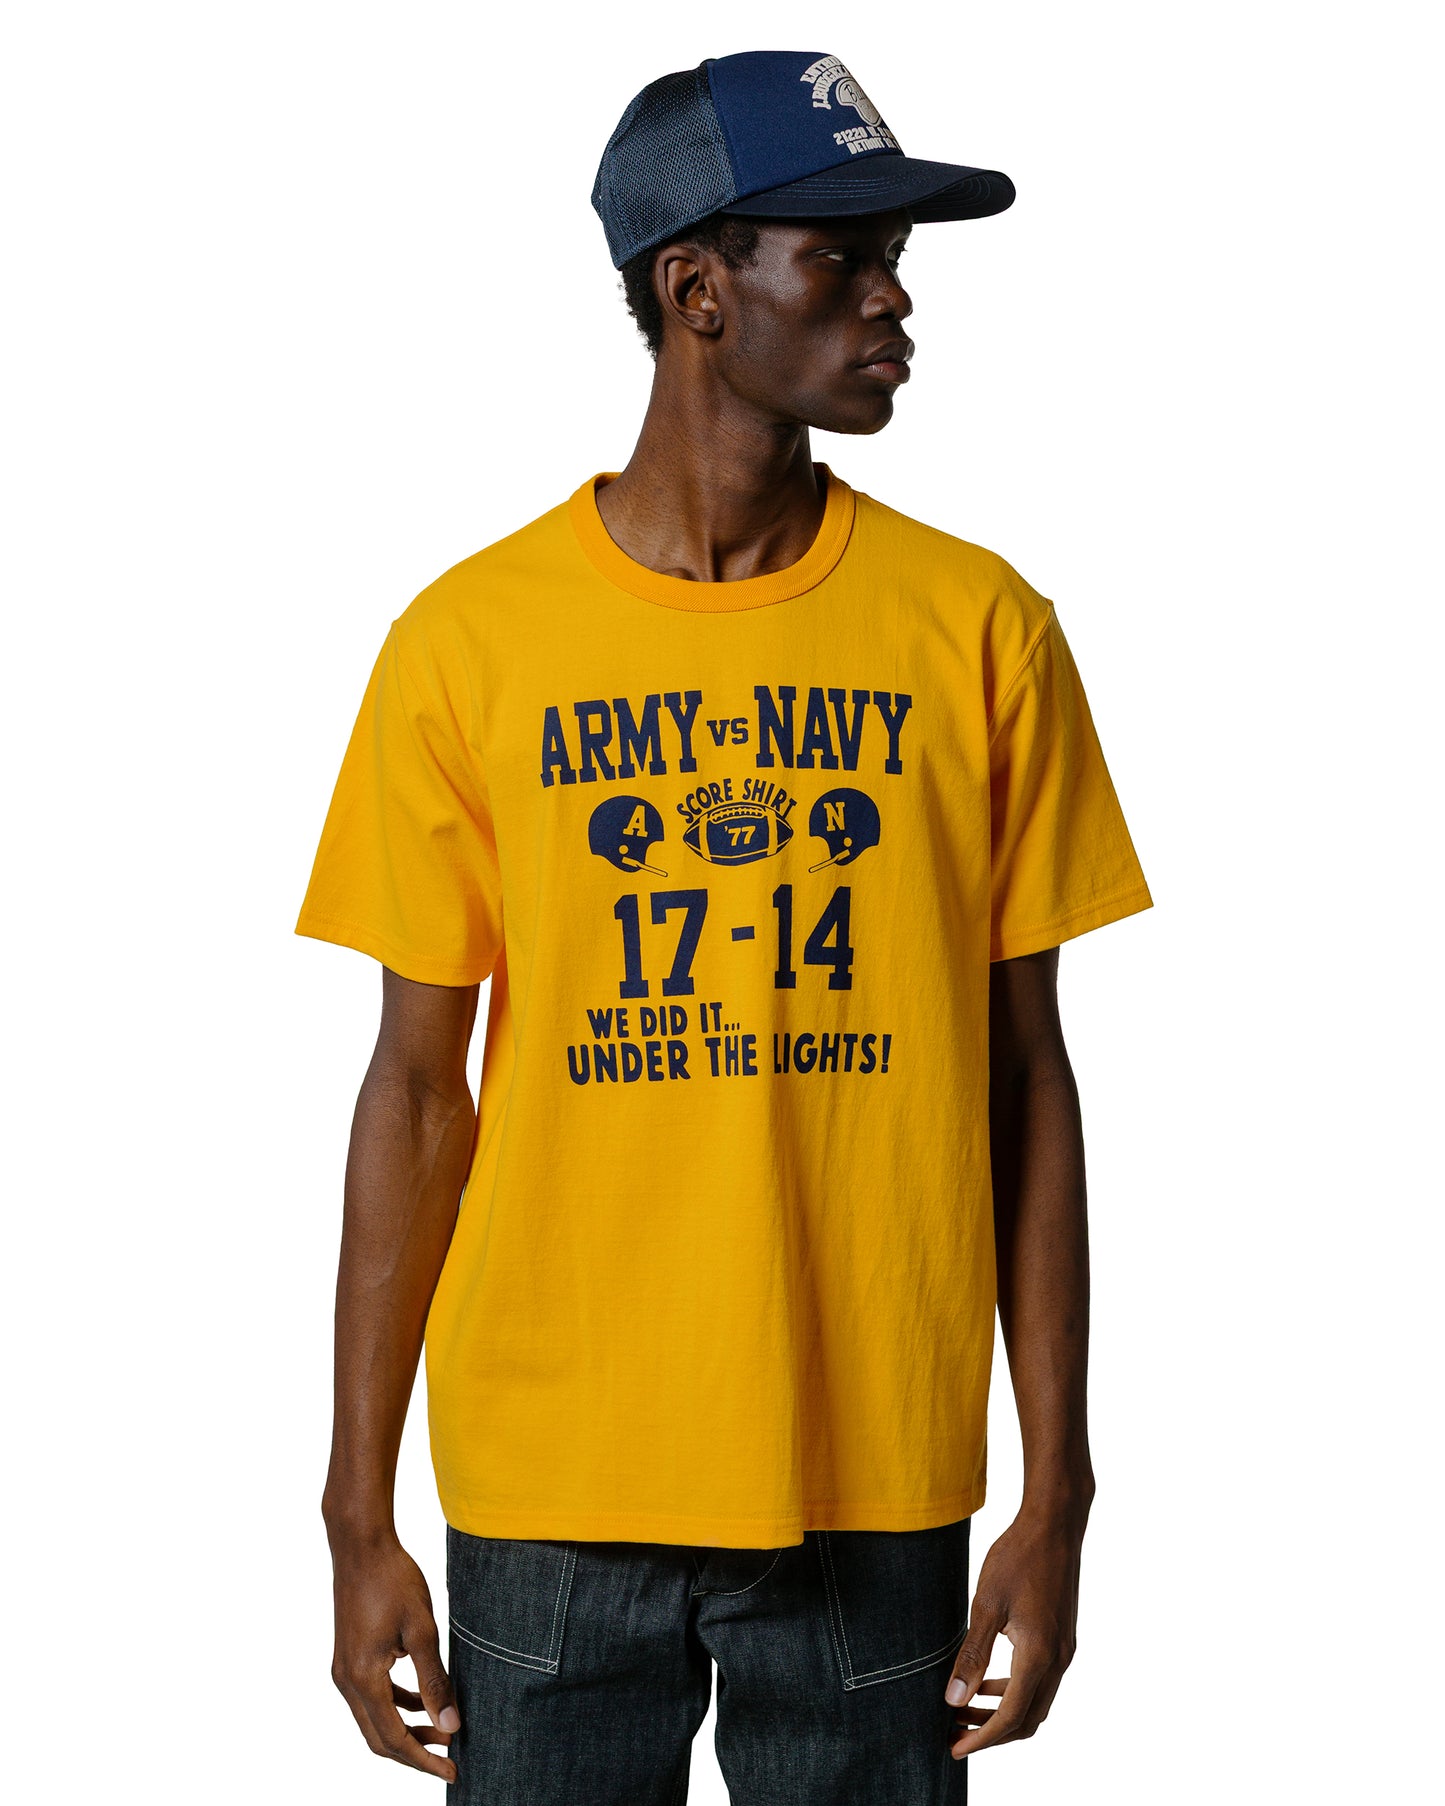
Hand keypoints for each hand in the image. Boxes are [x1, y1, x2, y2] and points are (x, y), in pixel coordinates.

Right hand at [329, 1530, 459, 1782]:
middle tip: (450, 1758)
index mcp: (363, 1678)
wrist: (361, 1545)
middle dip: (415, 1753)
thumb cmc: (393, 1580)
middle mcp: (347, 1681)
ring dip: (407, 1729)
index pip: (394, 1739)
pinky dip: (397, 1706)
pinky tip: (422, 1700)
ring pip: (375, 1719)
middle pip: (379, 1738)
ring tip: (444, 1728)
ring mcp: (344, 1670)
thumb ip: (434, 1681)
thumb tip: (450, 1725)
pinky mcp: (349, 1658)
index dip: (424, 1760)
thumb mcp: (422, 1630)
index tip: (452, 1770)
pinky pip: (372, 1697)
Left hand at [943, 1507, 1084, 1758]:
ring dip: (1003, 1713)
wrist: (1054, 1525)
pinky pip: (1040, 1681)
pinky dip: (1015, 1691)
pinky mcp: (1063, 1638)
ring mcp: (1064, 1650)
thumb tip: (954, 1698)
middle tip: (956, 1733)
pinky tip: (989, 1682)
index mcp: (1038, 1656)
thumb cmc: (1018, 1557)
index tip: (955, 1748)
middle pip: (1028, 1719)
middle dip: (992, 1733)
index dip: (982, 1738)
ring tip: (966, 1710)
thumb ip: (972, 1654)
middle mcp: (1058, 1660)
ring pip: (1036, 1702)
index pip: (1011, 1716)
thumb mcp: (986, 1605)